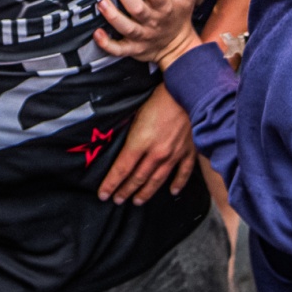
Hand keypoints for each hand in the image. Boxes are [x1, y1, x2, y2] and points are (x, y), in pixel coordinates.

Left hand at [91, 0, 198, 59]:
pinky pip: (119, 49)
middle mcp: (153, 22)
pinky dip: (107, 44)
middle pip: (137, 9)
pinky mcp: (133, 49)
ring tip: (101, 2)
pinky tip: (97, 33)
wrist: (178, 47)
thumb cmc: (179, 15)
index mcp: (166, 7)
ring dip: (112, 15)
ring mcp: (142, 37)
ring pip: (126, 27)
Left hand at [98, 82, 196, 204]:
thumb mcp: (136, 111)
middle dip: (125, 190)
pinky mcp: (188, 151)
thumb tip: (119, 142)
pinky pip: (183, 172)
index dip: (111, 183)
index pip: (121, 169)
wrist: (188, 91)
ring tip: (137, 201)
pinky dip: (177, 184)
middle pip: (137, 178)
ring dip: (146, 192)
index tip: (103, 194)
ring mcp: (174, 154)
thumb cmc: (159, 97)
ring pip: (157, 180)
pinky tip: (172, 191)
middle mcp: (157, 153)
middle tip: (117, 200)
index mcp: (140, 142)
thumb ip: (129, 131)